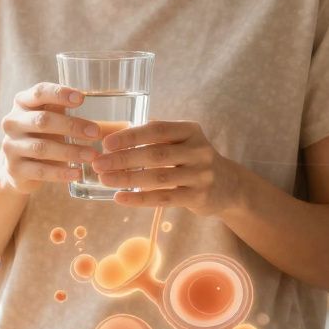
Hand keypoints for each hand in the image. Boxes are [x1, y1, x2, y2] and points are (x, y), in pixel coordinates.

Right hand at [0, 83, 100, 193]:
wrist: (18, 167)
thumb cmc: (41, 134)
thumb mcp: (49, 116)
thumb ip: (62, 107)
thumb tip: (87, 99)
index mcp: (22, 103)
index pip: (39, 93)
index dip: (59, 94)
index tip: (81, 98)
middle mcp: (12, 122)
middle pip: (42, 120)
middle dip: (72, 126)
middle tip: (96, 133)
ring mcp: (10, 146)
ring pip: (42, 147)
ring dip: (70, 151)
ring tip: (92, 155)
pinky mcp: (14, 169)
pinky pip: (40, 171)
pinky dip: (61, 173)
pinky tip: (77, 173)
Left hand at [92, 120, 239, 215]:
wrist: (229, 186)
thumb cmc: (192, 160)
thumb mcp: (180, 142)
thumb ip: (153, 138)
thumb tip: (109, 135)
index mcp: (190, 130)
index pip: (157, 130)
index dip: (131, 136)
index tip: (106, 142)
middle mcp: (198, 150)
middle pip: (155, 154)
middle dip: (123, 159)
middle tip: (98, 164)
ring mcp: (201, 174)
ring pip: (158, 177)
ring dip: (128, 179)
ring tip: (104, 180)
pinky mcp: (199, 196)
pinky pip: (164, 198)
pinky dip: (140, 199)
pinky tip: (120, 198)